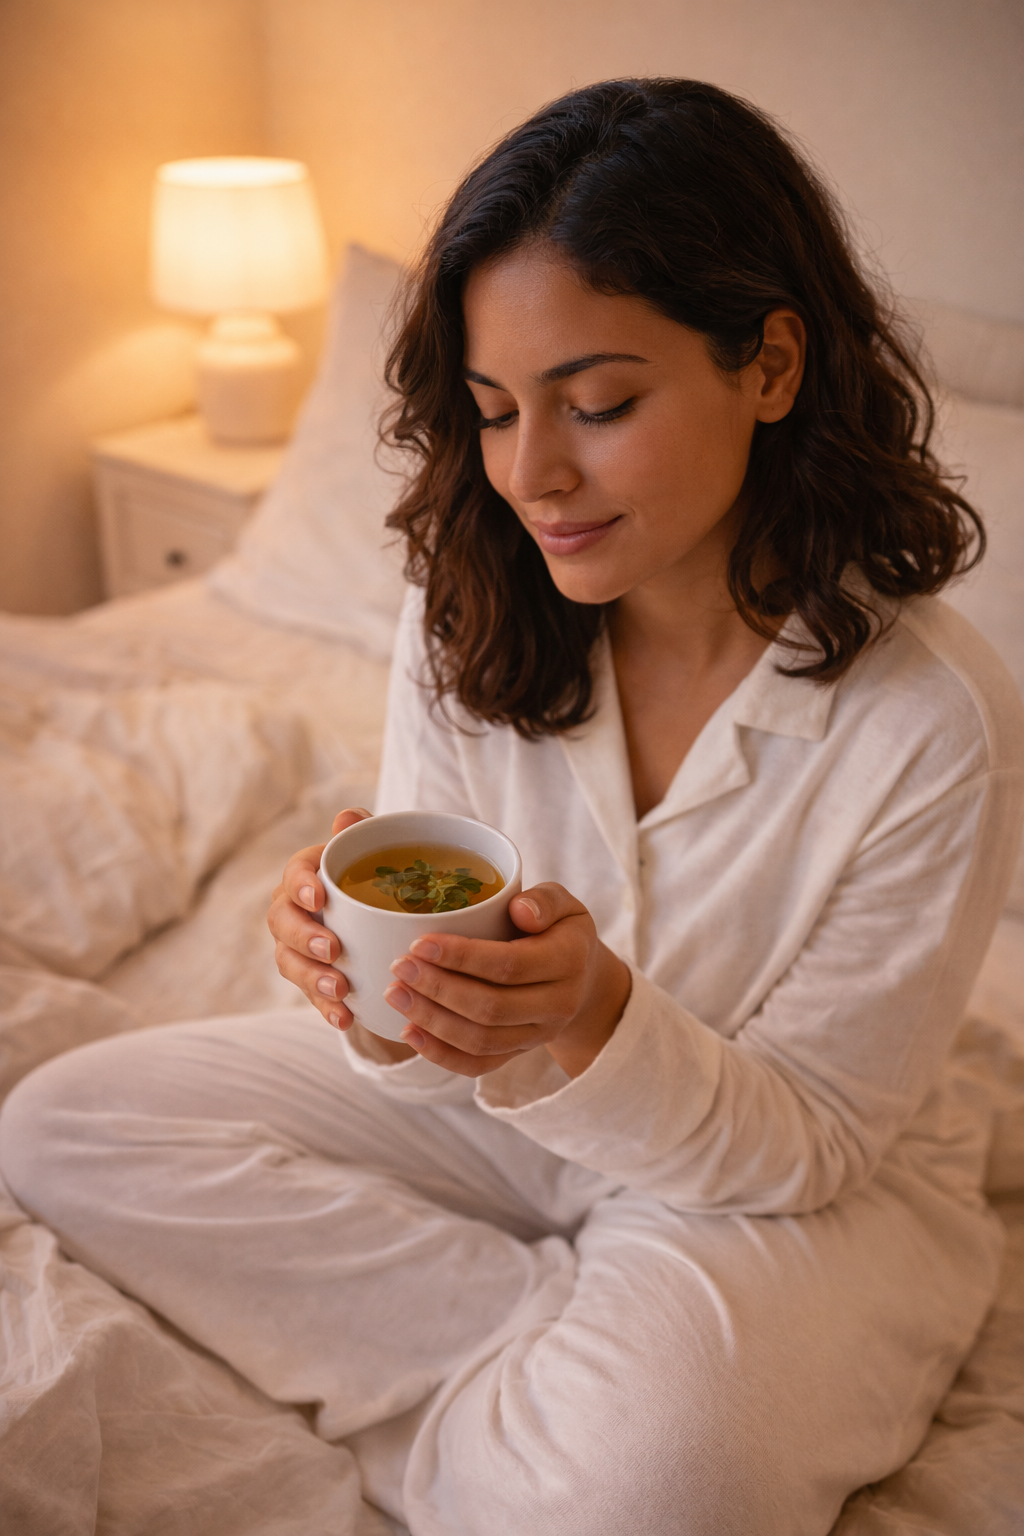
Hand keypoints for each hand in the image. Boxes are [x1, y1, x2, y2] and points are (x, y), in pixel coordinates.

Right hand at [268, 807, 416, 1062]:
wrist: (382, 916)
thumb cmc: (376, 876)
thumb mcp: (375, 853)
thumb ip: (362, 834)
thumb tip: (347, 817)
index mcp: (308, 874)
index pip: (294, 874)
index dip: (301, 885)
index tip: (319, 897)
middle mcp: (294, 909)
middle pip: (282, 922)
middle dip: (303, 937)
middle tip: (331, 949)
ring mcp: (297, 947)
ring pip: (290, 962)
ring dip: (312, 977)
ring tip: (340, 989)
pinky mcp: (311, 978)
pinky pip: (311, 996)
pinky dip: (327, 1008)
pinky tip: (345, 1018)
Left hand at [382, 883, 631, 1078]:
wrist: (582, 978)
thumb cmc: (560, 930)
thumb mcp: (564, 904)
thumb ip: (545, 900)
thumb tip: (519, 910)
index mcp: (568, 962)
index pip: (508, 965)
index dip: (461, 957)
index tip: (419, 943)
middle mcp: (557, 1006)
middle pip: (490, 1008)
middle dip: (438, 989)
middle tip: (399, 967)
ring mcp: (538, 1036)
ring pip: (480, 1040)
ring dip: (432, 1021)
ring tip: (395, 994)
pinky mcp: (519, 1053)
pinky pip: (479, 1065)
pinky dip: (441, 1054)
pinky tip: (409, 1032)